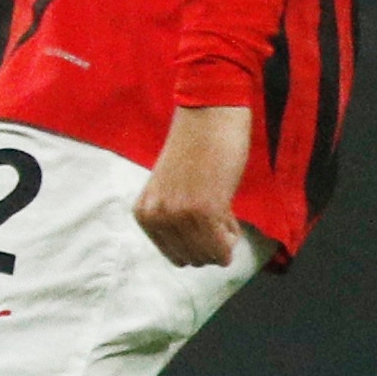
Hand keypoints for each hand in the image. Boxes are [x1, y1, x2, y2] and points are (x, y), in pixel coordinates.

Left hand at [133, 103, 250, 267]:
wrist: (208, 116)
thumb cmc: (195, 150)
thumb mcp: (170, 191)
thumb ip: (174, 220)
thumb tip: (196, 256)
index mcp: (144, 214)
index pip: (175, 256)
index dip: (198, 244)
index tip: (206, 221)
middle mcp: (157, 217)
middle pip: (193, 259)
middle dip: (212, 244)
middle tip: (220, 216)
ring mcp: (179, 216)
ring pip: (209, 256)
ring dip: (223, 240)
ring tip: (224, 210)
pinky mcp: (205, 210)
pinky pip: (223, 248)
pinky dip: (232, 236)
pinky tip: (229, 211)